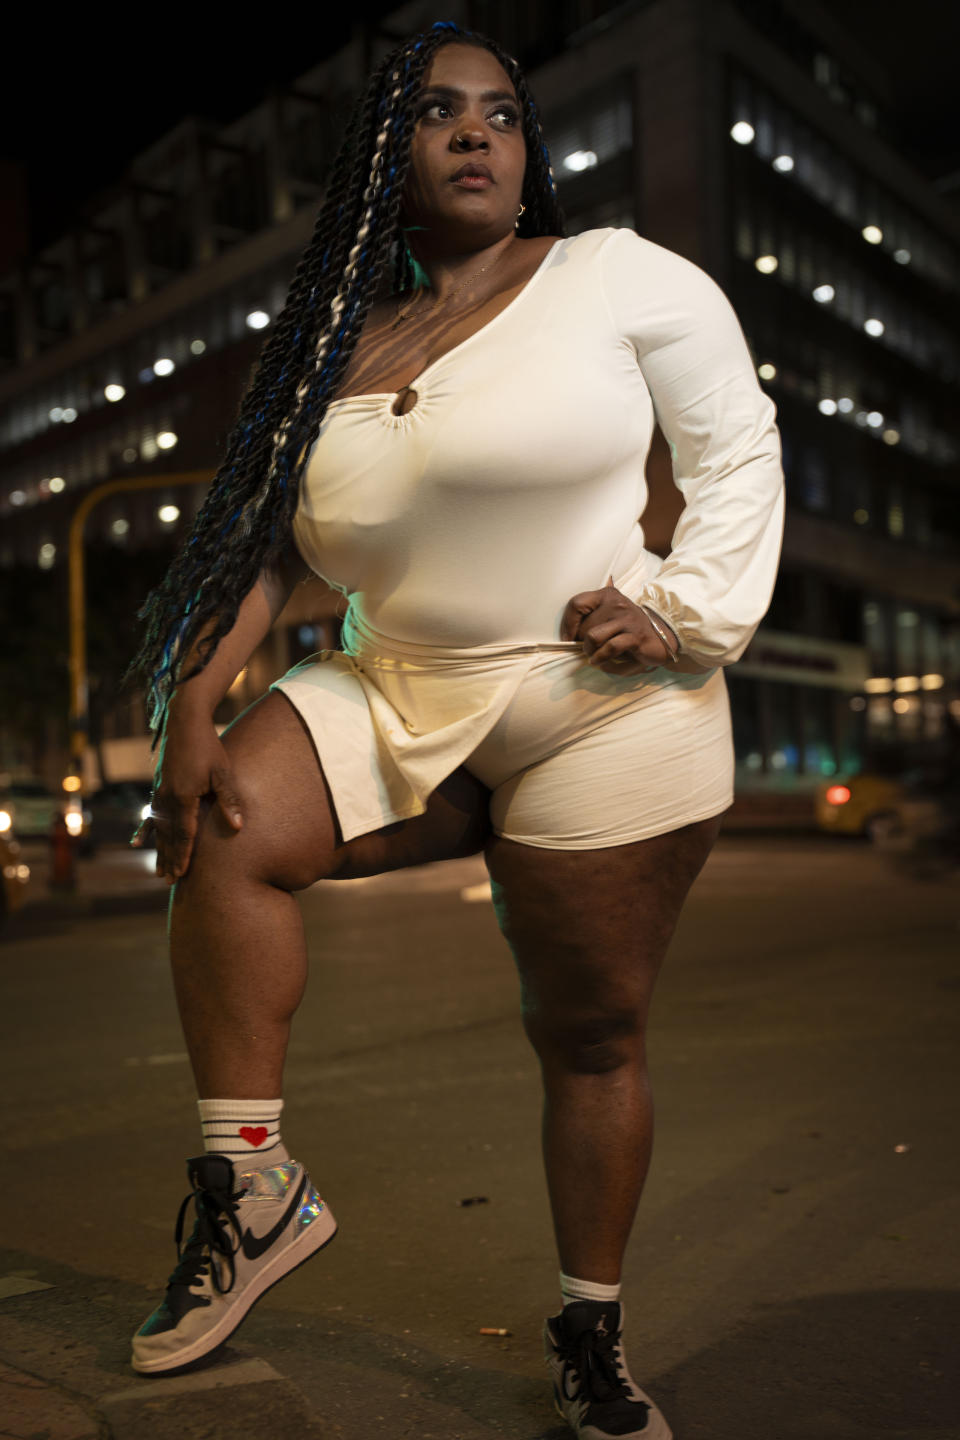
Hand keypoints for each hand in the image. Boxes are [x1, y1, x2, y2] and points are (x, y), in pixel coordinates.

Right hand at [130, 707, 242, 882]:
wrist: (184, 722)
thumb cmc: (208, 747)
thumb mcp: (222, 773)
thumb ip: (229, 801)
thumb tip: (238, 827)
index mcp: (183, 798)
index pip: (184, 835)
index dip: (182, 856)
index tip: (180, 875)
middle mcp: (167, 799)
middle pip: (168, 837)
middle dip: (169, 859)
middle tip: (169, 881)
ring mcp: (160, 794)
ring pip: (159, 829)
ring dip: (159, 850)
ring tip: (158, 870)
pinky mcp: (158, 787)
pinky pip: (150, 814)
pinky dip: (145, 830)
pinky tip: (136, 842)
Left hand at [560, 574, 679, 675]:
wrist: (661, 637)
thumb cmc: (629, 630)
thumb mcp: (609, 617)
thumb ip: (590, 620)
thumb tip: (568, 637)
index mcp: (607, 595)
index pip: (576, 603)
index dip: (568, 623)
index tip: (568, 638)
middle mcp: (616, 603)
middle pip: (584, 626)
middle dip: (582, 643)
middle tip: (590, 650)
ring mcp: (626, 619)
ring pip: (593, 637)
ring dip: (590, 651)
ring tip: (594, 656)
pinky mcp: (635, 636)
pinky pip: (609, 649)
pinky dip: (601, 659)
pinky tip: (601, 663)